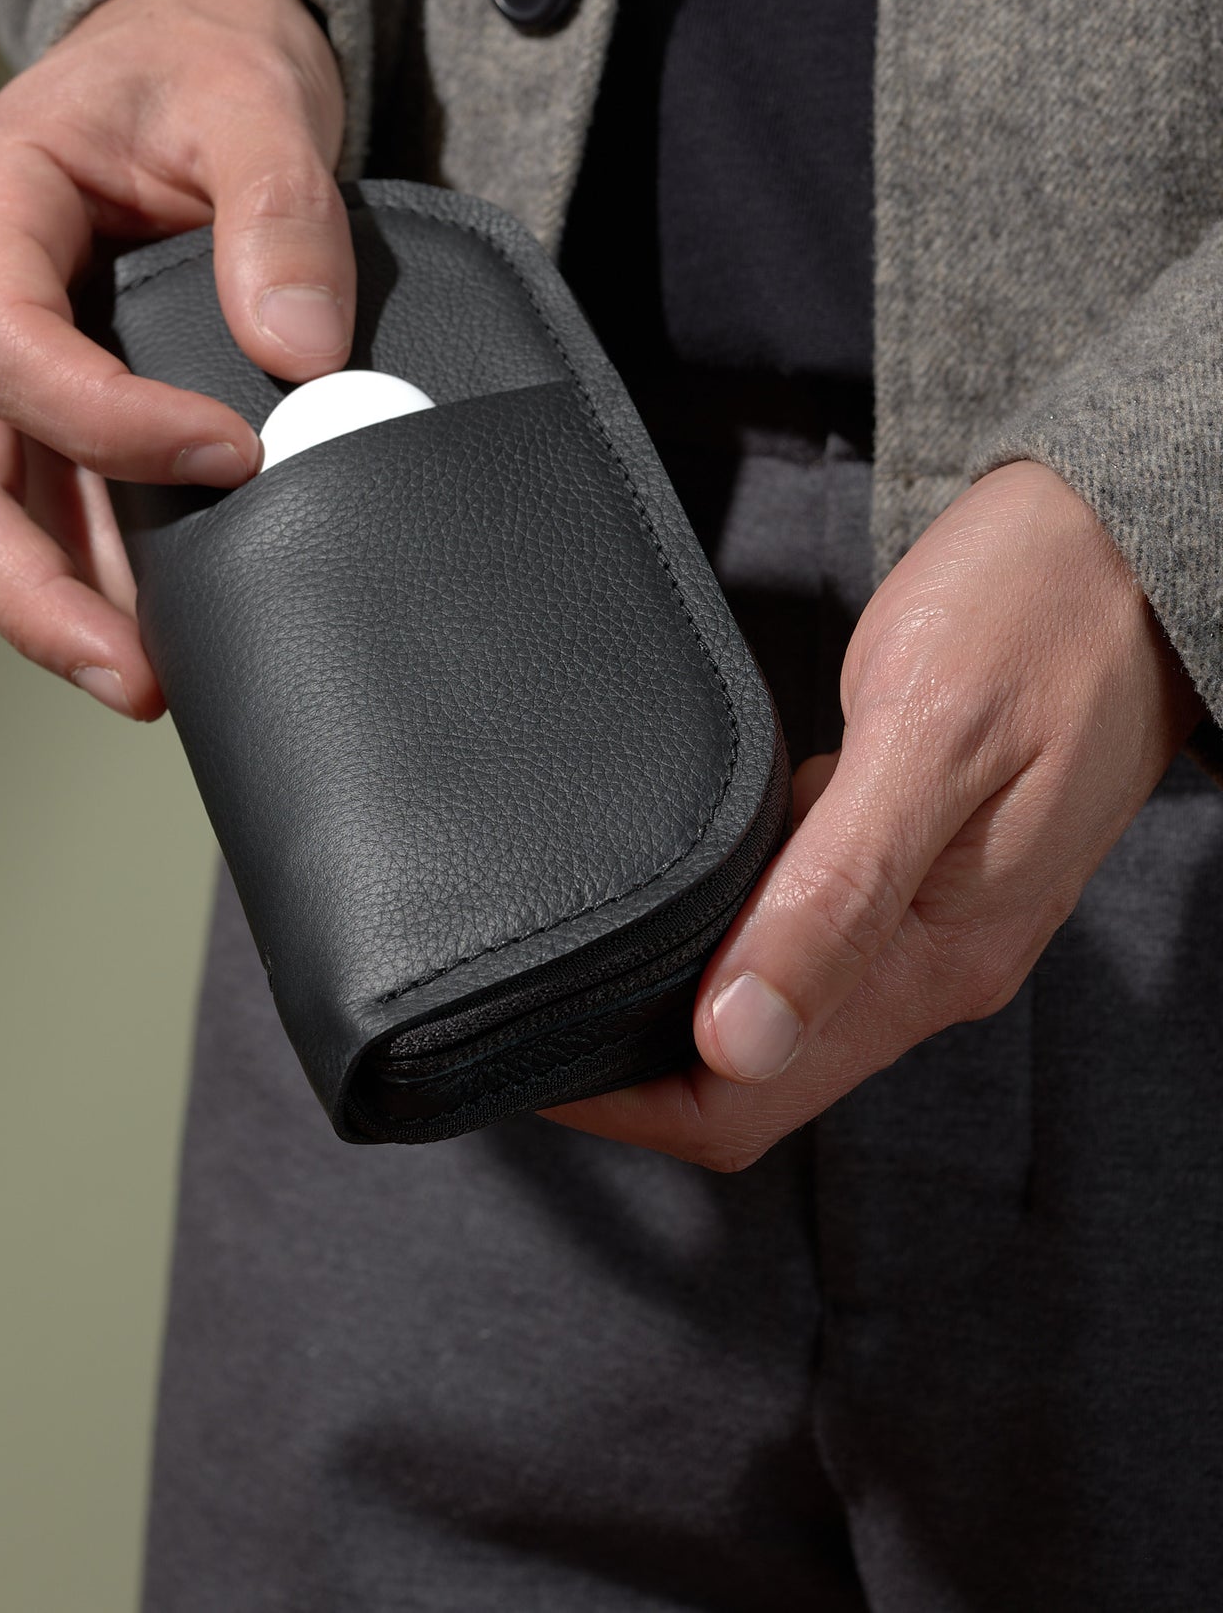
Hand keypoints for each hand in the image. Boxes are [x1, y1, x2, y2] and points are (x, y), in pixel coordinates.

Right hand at [0, 0, 350, 717]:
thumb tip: (297, 352)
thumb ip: (280, 210)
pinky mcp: (51, 402)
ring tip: (157, 680)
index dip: (108, 424)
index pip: (3, 349)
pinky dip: (94, 576)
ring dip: (57, 607)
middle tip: (134, 674)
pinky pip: (46, 507)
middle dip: (31, 589)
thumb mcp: (255, 98)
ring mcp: (1, 359)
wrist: (194, 51)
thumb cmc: (203, 61)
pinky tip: (166, 626)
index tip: (235, 453)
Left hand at [547, 460, 1203, 1169]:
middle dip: (628, 1057)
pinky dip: (726, 918)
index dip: (625, 1102)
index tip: (525, 1053)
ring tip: (573, 937)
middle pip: (747, 1070)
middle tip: (521, 997)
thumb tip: (738, 1036)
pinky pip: (799, 927)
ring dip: (672, 990)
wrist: (1129, 548)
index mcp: (932, 960)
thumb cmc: (1040, 615)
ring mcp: (922, 916)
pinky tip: (678, 867)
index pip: (747, 1101)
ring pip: (769, 1001)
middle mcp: (928, 962)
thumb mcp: (928, 740)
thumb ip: (835, 894)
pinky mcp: (912, 864)